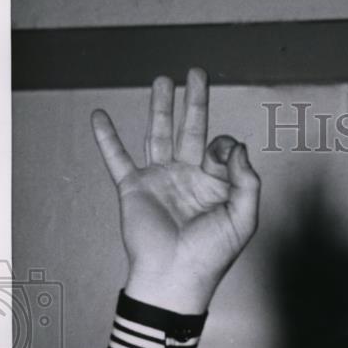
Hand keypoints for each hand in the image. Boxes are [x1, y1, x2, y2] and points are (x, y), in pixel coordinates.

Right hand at [91, 68, 259, 312]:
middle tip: (196, 72)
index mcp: (215, 183)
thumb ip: (247, 180)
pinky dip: (106, 137)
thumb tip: (238, 145)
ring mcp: (160, 179)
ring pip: (159, 134)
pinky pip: (117, 157)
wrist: (176, 275)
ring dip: (160, 107)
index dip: (225, 144)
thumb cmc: (212, 253)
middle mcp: (188, 177)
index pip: (221, 147)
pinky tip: (100, 116)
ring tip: (162, 80)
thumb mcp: (243, 217)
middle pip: (191, 129)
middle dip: (193, 101)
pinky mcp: (134, 187)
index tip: (221, 153)